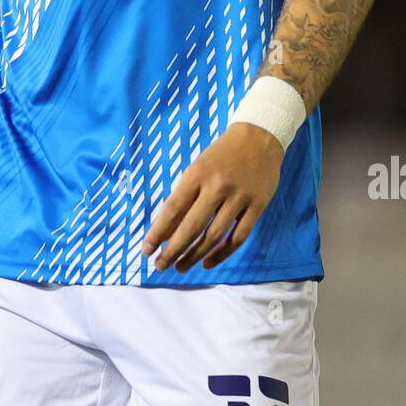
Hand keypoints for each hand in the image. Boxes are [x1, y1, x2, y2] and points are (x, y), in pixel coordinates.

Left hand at [140, 123, 283, 273]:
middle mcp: (217, 186)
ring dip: (195, 255)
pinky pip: (238, 237)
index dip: (158, 232)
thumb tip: (165, 229)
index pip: (173, 209)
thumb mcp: (197, 168)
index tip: (146, 250)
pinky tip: (207, 262)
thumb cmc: (221, 155)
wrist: (259, 138)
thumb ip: (183, 196)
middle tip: (160, 266)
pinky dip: (222, 253)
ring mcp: (239, 197)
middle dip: (173, 250)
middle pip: (192, 227)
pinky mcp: (257, 206)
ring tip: (180, 266)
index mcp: (197, 174)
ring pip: (214, 236)